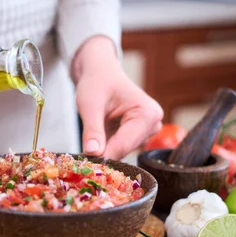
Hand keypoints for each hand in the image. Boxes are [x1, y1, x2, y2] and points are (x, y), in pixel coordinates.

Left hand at [73, 37, 162, 159]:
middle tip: (82, 154)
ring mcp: (147, 131)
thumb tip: (92, 153)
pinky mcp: (138, 136)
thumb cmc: (97, 83)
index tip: (85, 163)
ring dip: (103, 150)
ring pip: (120, 151)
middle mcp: (153, 124)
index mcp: (147, 114)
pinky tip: (96, 139)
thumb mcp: (90, 104)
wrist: (101, 74)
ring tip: (89, 139)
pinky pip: (119, 148)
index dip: (103, 156)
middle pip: (124, 150)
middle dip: (103, 153)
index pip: (123, 144)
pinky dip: (105, 147)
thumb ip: (92, 130)